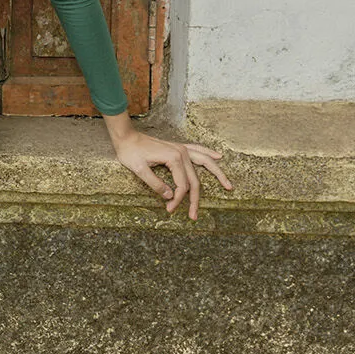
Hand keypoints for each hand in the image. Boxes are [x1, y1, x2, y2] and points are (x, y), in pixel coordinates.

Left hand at [112, 128, 232, 220]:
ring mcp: (181, 149)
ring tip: (229, 186)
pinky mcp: (179, 148)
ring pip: (205, 163)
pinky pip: (198, 151)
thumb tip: (170, 196)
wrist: (126, 137)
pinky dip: (209, 154)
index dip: (177, 200)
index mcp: (173, 158)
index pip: (182, 185)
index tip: (169, 210)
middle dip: (194, 200)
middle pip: (194, 180)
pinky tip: (219, 156)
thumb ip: (155, 184)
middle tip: (193, 217)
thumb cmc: (130, 152)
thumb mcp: (139, 170)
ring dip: (217, 174)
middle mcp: (181, 152)